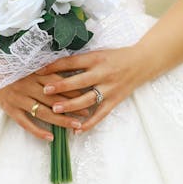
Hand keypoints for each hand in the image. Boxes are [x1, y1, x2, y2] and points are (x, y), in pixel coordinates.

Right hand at [0, 73, 88, 141]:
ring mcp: (19, 99)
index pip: (59, 84)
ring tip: (75, 126)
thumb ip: (45, 71)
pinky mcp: (10, 109)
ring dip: (60, 120)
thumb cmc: (10, 67)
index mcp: (35, 74)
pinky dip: (38, 131)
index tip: (88, 96)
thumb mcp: (28, 65)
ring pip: (43, 112)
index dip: (74, 91)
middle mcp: (28, 86)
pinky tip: (50, 137)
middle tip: (86, 114)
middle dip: (72, 107)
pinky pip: (25, 123)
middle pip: (54, 99)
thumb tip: (68, 76)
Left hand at [36, 46, 151, 132]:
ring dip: (71, 105)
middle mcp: (103, 73)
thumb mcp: (98, 53)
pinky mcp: (115, 100)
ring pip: (88, 99)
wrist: (143, 62)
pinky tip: (76, 130)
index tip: (38, 70)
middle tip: (44, 91)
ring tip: (55, 110)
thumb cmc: (116, 56)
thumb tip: (54, 65)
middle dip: (61, 86)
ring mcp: (110, 88)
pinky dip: (89, 123)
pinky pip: (101, 114)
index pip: (72, 62)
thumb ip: (80, 61)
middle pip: (79, 81)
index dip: (54, 66)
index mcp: (96, 59)